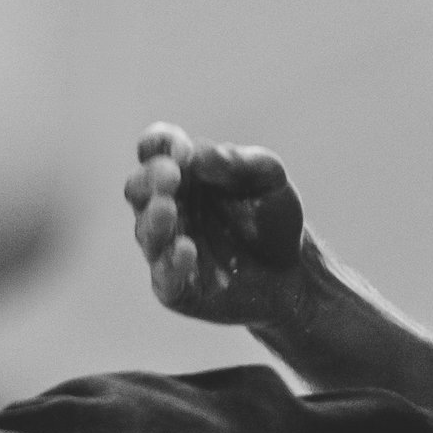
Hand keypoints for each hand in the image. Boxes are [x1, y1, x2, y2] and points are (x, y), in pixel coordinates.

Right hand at [124, 123, 305, 326]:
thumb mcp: (267, 178)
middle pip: (137, 189)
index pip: (155, 149)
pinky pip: (165, 279)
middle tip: (171, 177)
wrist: (294, 270)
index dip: (159, 144)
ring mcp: (167, 248)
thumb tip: (196, 153)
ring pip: (145, 233)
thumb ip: (234, 162)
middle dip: (149, 180)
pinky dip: (172, 266)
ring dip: (153, 221)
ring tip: (167, 210)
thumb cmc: (273, 214)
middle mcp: (167, 207)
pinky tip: (187, 251)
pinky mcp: (178, 288)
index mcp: (183, 173)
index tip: (181, 149)